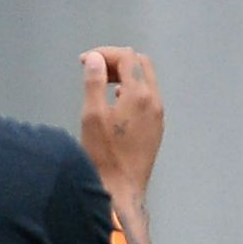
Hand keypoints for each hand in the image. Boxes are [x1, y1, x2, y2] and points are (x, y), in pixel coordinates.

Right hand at [79, 46, 163, 199]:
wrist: (122, 190)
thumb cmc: (104, 155)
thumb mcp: (92, 115)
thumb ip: (94, 82)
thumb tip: (94, 59)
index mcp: (139, 95)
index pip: (127, 57)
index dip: (104, 53)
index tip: (84, 62)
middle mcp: (154, 101)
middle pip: (140, 64)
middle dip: (117, 60)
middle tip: (94, 68)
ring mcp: (158, 115)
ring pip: (146, 80)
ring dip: (125, 74)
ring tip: (101, 82)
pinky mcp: (156, 128)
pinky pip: (148, 97)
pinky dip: (132, 89)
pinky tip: (115, 100)